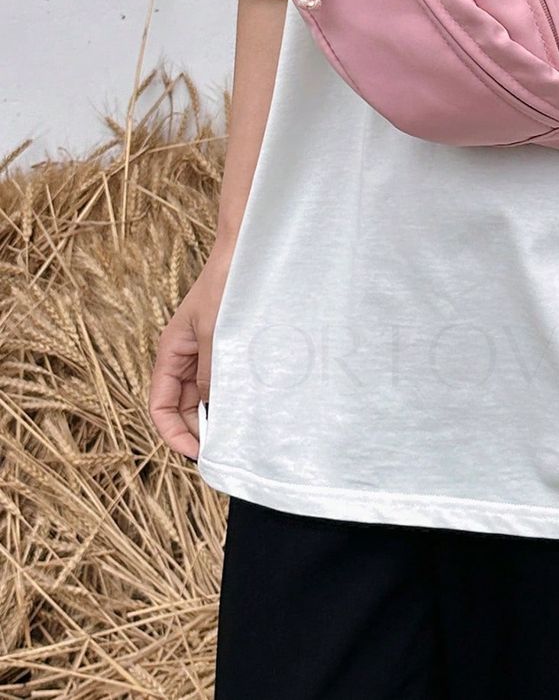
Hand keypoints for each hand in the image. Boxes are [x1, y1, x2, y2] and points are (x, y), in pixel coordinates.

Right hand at [149, 244, 233, 459]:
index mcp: (171, 353)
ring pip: (205, 396)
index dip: (174, 433)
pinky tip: (251, 405)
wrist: (246, 253)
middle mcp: (186, 356)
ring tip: (239, 431)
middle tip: (225, 449)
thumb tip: (212, 410)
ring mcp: (206, 352)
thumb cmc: (225, 287)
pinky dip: (233, 395)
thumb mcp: (215, 334)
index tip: (198, 452)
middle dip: (198, 429)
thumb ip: (211, 373)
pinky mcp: (228, 348)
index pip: (160, 405)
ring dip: (218, 414)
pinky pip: (224, 380)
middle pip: (183, 407)